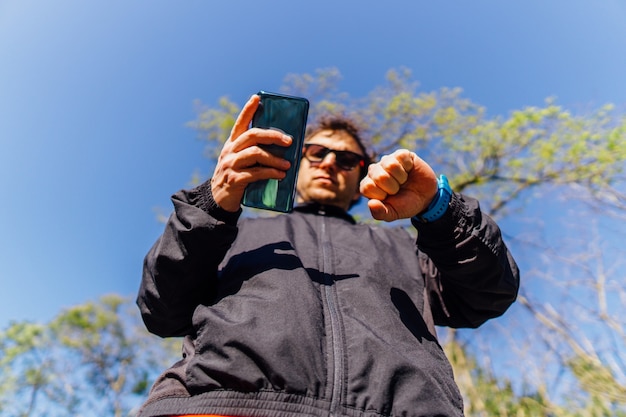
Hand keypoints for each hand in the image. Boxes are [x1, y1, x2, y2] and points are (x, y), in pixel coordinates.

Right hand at [211, 95, 292, 211]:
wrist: (218, 200)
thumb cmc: (236, 177)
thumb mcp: (241, 162)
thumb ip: (255, 154)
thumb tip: (284, 150)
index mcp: (232, 144)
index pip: (240, 123)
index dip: (248, 110)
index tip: (257, 97)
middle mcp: (230, 151)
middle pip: (252, 135)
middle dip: (273, 136)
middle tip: (289, 141)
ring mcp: (231, 165)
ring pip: (256, 154)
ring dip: (275, 159)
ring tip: (287, 165)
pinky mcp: (235, 179)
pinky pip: (256, 173)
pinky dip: (271, 173)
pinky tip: (280, 175)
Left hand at [359, 149, 437, 221]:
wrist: (426, 198)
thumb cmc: (405, 204)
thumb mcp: (393, 213)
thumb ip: (380, 213)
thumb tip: (371, 204)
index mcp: (368, 185)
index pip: (368, 187)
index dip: (382, 195)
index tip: (389, 197)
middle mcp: (374, 171)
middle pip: (380, 176)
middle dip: (393, 187)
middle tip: (398, 189)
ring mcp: (387, 161)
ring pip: (390, 165)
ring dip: (401, 177)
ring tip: (403, 180)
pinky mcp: (400, 154)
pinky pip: (401, 156)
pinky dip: (408, 167)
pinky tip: (409, 170)